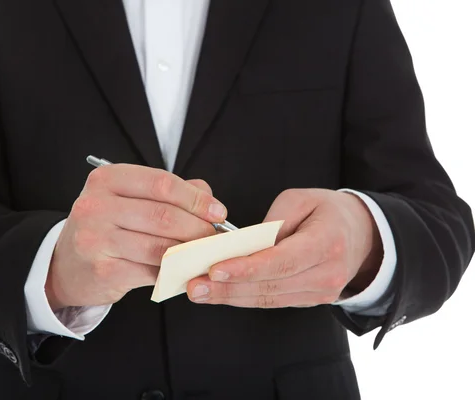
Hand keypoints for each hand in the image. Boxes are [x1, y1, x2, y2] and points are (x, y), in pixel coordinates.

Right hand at [46, 164, 227, 309]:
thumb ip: (169, 194)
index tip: (218, 212)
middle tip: (215, 237)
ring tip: (205, 254)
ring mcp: (96, 239)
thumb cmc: (106, 228)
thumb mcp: (128, 200)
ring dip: (190, 252)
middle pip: (163, 215)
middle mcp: (96, 205)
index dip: (196, 198)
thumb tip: (209, 199)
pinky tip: (186, 271)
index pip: (161, 183)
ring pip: (161, 246)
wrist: (66, 266)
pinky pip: (152, 271)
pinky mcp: (104, 270)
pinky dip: (175, 272)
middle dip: (198, 228)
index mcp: (106, 179)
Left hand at [186, 189, 382, 307]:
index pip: (282, 261)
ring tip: (198, 292)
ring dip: (230, 297)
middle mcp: (326, 275)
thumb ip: (273, 221)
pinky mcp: (309, 301)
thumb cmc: (328, 211)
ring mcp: (320, 293)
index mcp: (326, 243)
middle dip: (227, 288)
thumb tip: (244, 245)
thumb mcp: (303, 199)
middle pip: (270, 286)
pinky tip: (219, 293)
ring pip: (267, 299)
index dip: (247, 268)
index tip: (215, 270)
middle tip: (194, 286)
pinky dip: (243, 298)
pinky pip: (272, 301)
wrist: (363, 236)